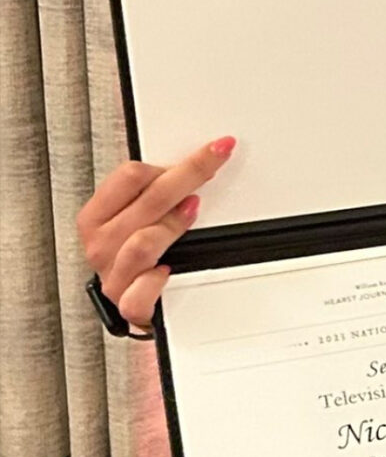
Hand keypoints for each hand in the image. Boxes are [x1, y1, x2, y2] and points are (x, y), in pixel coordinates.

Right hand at [75, 138, 236, 331]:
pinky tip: (167, 270)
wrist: (138, 301)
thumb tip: (197, 162)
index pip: (130, 176)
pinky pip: (140, 292)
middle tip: (218, 162)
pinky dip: (155, 281)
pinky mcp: (129, 304)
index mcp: (97, 217)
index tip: (210, 152)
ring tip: (193, 212)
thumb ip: (154, 191)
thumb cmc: (137, 253)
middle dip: (190, 176)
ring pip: (143, 242)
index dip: (175, 161)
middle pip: (147, 200)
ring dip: (172, 225)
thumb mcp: (139, 216)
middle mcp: (102, 245)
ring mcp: (115, 275)